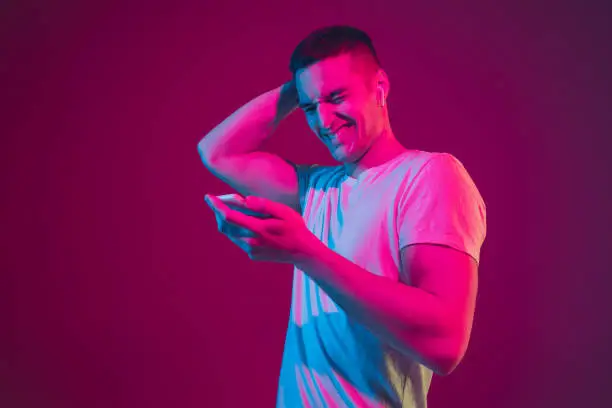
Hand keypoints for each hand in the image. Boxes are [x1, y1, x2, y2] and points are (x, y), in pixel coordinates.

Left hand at [204, 194, 321, 263]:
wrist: (303, 252)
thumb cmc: (295, 228)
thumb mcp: (284, 211)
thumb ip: (264, 205)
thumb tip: (245, 200)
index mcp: (258, 229)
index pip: (228, 216)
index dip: (216, 206)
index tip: (208, 197)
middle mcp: (251, 242)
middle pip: (224, 226)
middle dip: (218, 212)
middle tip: (220, 200)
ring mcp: (251, 250)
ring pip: (229, 234)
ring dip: (226, 221)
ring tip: (232, 209)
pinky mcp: (252, 255)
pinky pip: (238, 240)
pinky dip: (236, 229)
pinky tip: (246, 223)